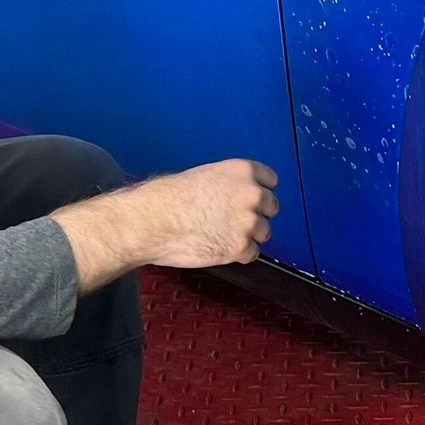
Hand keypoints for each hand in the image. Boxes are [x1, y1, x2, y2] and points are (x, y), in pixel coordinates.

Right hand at [51, 159, 279, 292]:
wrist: (152, 221)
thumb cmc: (170, 196)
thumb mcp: (205, 176)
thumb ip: (229, 184)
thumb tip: (239, 196)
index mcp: (242, 170)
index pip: (271, 180)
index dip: (258, 191)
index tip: (246, 199)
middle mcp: (252, 193)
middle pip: (271, 207)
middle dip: (256, 214)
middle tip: (232, 220)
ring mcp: (248, 222)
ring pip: (264, 232)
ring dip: (247, 236)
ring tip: (220, 234)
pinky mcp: (240, 248)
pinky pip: (251, 254)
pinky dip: (237, 254)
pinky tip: (216, 246)